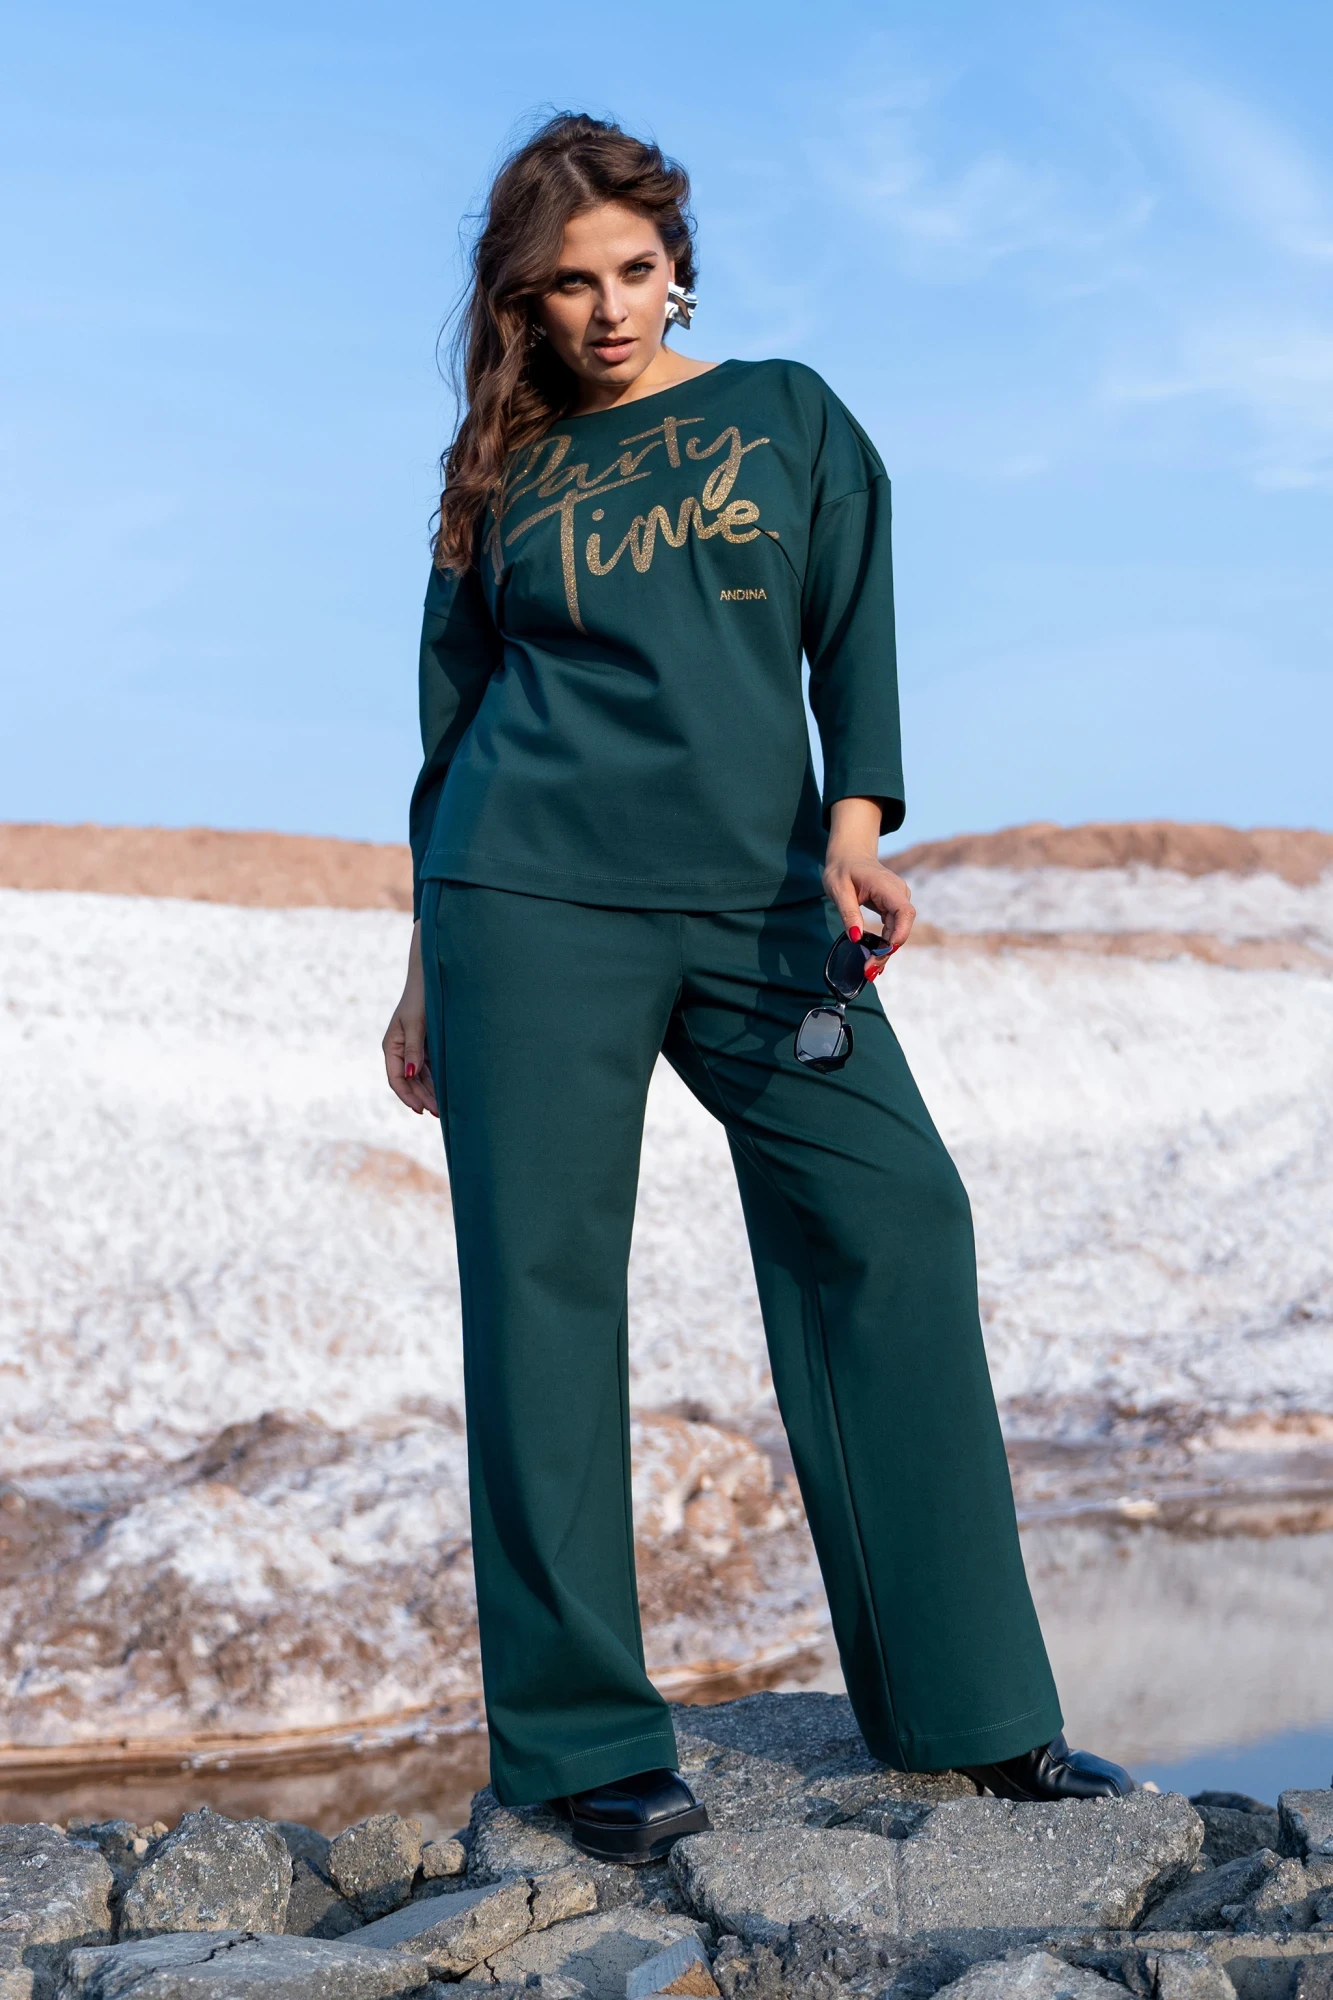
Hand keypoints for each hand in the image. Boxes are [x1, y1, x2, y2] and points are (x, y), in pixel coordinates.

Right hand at [382, 921, 438, 1115]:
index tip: (420, 1110)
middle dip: (422, 1098)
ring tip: (444, 1109)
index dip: (407, 1096)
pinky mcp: (425, 1045)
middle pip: (408, 1081)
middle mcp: (400, 1050)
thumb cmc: (421, 998)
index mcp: (391, 1045)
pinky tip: (446, 1091)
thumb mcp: (416, 1024)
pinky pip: (429, 1068)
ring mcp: (413, 1049)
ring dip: (430, 1092)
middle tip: (439, 1113)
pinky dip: (436, 1081)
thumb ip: (413, 1050)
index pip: (395, 1078)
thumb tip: (410, 1075)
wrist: (433, 978)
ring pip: (420, 1077)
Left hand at [823, 797, 915, 977]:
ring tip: (869, 970)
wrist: (849, 855)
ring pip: (897, 931)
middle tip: (869, 971)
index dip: (900, 933)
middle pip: (902, 927)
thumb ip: (849, 913)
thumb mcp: (838, 889)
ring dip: (885, 951)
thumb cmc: (842, 869)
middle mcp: (898, 894)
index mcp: (887, 886)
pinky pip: (892, 929)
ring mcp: (897, 901)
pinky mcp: (892, 908)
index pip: (904, 912)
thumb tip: (857, 938)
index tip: (886, 951)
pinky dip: (883, 945)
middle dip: (888, 950)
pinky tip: (874, 960)